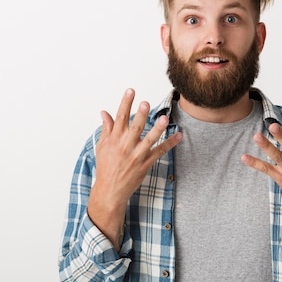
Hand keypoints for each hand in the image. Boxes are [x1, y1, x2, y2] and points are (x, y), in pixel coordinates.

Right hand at [87, 88, 182, 248]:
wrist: (109, 190)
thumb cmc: (106, 167)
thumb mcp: (102, 146)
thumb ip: (106, 128)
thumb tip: (105, 112)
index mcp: (114, 139)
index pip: (120, 118)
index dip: (125, 103)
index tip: (130, 91)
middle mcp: (125, 146)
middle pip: (134, 128)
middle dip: (140, 115)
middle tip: (146, 103)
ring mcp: (136, 156)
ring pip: (148, 140)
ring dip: (157, 129)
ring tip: (164, 119)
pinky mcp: (145, 164)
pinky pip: (160, 152)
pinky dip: (170, 144)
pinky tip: (178, 136)